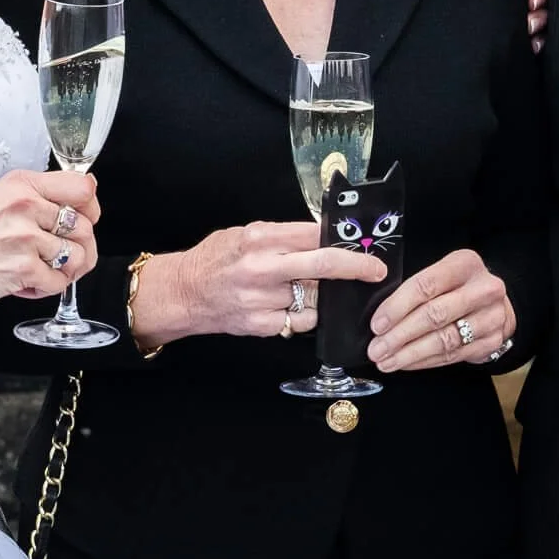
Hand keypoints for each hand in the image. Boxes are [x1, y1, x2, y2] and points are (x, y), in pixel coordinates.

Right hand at [0, 170, 99, 307]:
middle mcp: (26, 206)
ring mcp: (25, 238)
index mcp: (23, 184)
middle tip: (58, 257)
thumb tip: (89, 192)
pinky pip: (59, 283)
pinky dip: (45, 288)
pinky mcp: (23, 269)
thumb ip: (41, 196)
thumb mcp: (2, 199)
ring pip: (78, 257)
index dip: (91, 209)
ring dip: (63, 271)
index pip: (83, 188)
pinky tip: (25, 283)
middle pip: (85, 228)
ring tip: (40, 270)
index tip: (84, 220)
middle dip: (78, 248)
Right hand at [136, 221, 386, 345]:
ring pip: (315, 298)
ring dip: (320, 295)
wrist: (184, 293)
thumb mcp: (245, 233)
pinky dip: (304, 314)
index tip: (364, 247)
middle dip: (357, 267)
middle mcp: (263, 268)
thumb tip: (322, 236)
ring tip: (302, 289)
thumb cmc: (215, 259)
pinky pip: (301, 320)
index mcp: (260, 238)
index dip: (344, 241)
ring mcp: (263, 299)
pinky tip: (289, 306)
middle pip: (324, 266)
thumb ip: (282, 235)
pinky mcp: (263, 324)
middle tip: (375, 271)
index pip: (315, 235)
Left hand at [368, 248, 515, 371]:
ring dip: (410, 353)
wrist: (495, 305)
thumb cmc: (458, 288)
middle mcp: (484, 289)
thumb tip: (379, 316)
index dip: (397, 307)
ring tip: (387, 360)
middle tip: (377, 349)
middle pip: (434, 315)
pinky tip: (407, 363)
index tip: (377, 325)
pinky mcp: (492, 341)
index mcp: (465, 264)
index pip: (425, 285)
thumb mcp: (442, 274)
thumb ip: (416, 288)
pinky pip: (452, 355)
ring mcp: (491, 317)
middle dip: (400, 335)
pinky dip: (425, 361)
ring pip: (444, 340)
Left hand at [495, 0, 546, 50]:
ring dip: (540, 25)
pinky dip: (536, 43)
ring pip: (542, 20)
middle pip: (543, 0)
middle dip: (541, 9)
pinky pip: (534, 41)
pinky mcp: (509, 38)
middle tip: (530, 19)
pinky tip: (530, 45)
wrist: (441, 21)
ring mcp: (513, 17)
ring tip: (528, 31)